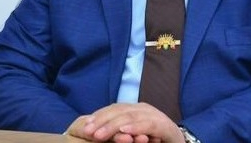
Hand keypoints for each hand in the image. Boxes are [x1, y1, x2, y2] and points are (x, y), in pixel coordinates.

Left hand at [66, 103, 184, 142]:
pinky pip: (148, 125)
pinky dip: (136, 127)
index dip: (99, 116)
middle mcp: (144, 109)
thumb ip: (119, 133)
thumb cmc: (154, 139)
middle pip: (120, 111)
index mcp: (134, 110)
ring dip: (114, 126)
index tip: (85, 127)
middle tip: (89, 132)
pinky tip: (125, 132)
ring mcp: (155, 116)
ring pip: (131, 117)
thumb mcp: (134, 135)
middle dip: (102, 121)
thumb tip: (97, 133)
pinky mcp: (165, 126)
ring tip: (100, 135)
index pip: (114, 109)